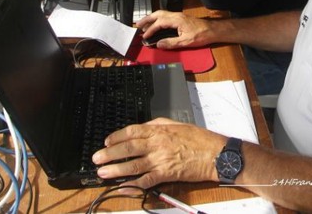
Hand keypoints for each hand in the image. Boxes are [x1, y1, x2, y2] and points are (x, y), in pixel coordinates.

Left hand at [92, 118, 224, 188]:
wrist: (214, 153)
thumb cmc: (199, 139)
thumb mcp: (177, 124)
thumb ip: (159, 124)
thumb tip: (144, 127)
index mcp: (159, 130)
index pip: (131, 132)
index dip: (116, 137)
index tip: (107, 142)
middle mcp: (157, 144)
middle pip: (127, 148)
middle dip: (109, 154)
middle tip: (97, 159)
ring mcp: (160, 160)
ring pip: (133, 165)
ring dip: (116, 170)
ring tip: (103, 173)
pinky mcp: (166, 174)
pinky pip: (145, 181)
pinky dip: (133, 185)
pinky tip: (123, 188)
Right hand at [136, 10, 213, 48]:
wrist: (212, 31)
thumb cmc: (202, 35)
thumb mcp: (185, 42)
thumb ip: (171, 43)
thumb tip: (159, 44)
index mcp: (176, 20)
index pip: (159, 23)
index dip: (150, 30)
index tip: (145, 36)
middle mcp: (176, 15)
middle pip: (158, 14)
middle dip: (147, 19)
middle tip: (138, 25)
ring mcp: (178, 16)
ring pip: (161, 14)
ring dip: (152, 18)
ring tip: (144, 24)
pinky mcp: (181, 18)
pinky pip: (166, 16)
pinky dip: (158, 19)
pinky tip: (156, 24)